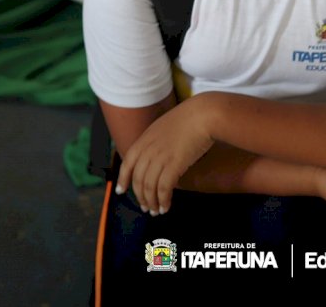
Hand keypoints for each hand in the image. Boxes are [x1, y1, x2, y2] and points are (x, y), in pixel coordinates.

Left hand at [116, 98, 213, 214]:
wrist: (204, 114)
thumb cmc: (191, 117)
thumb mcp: (166, 126)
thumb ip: (157, 141)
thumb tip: (157, 158)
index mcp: (145, 138)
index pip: (128, 162)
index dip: (123, 178)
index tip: (121, 190)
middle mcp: (149, 149)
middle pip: (138, 179)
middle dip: (140, 196)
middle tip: (146, 207)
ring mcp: (161, 157)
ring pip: (149, 187)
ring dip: (151, 202)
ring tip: (156, 211)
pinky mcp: (174, 165)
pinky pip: (163, 189)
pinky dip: (163, 200)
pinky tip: (166, 207)